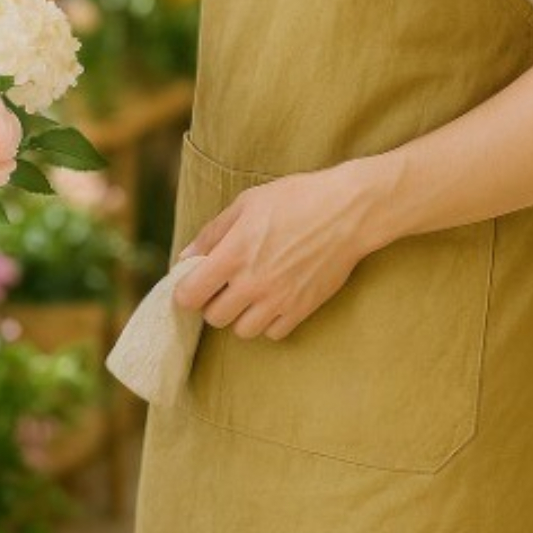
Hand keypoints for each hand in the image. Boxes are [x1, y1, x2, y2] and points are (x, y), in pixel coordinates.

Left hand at [172, 159, 389, 340]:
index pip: (190, 295)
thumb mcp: (248, 203)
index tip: (194, 284)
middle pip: (213, 317)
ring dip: (240, 316)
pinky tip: (274, 300)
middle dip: (213, 302)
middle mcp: (252, 282)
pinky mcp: (301, 309)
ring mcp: (278, 299)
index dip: (186, 291)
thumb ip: (212, 232)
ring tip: (251, 294)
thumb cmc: (297, 199)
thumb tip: (185, 257)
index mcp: (233, 254)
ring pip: (241, 331)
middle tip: (225, 286)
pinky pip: (273, 333)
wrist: (347, 212)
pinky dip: (269, 322)